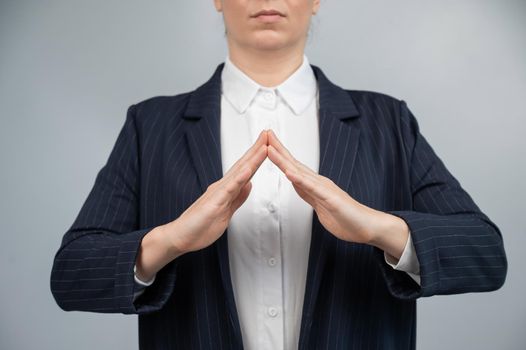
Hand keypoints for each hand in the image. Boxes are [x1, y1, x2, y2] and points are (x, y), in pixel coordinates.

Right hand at [166, 130, 267, 253]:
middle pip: (244, 165)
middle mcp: (222, 187)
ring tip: (263, 145)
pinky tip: (248, 168)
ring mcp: (218, 193)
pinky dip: (240, 177)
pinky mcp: (215, 202)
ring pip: (239, 172)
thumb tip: (249, 184)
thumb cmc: (200, 226)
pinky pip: (230, 188)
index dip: (257, 157)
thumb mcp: (226, 212)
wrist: (180, 236)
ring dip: (252, 159)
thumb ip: (238, 198)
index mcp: (226, 190)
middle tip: (268, 133)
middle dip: (257, 149)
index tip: (268, 144)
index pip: (246, 170)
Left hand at [266, 129, 398, 245]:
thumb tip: (297, 184)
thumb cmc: (346, 217)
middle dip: (278, 149)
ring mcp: (324, 189)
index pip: (293, 167)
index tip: (266, 143)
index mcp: (314, 184)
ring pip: (299, 172)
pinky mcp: (330, 198)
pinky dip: (299, 180)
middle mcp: (318, 182)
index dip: (279, 155)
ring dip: (284, 160)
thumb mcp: (320, 205)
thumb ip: (309, 193)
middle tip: (266, 134)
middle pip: (294, 163)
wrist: (367, 226)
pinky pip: (312, 188)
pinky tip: (289, 173)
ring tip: (271, 149)